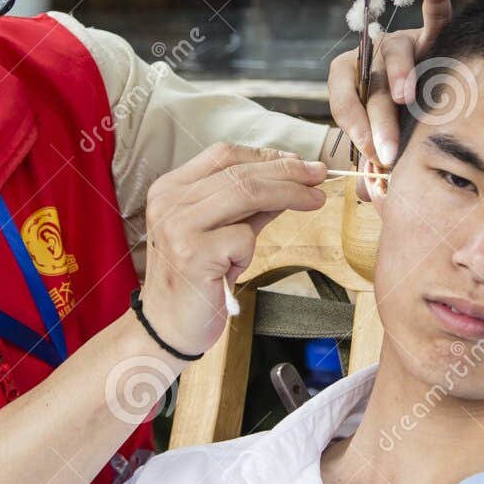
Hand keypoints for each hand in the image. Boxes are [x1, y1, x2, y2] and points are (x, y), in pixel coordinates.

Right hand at [139, 143, 327, 355]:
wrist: (165, 329)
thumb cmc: (194, 282)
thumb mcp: (219, 234)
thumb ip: (248, 207)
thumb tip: (290, 181)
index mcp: (170, 189)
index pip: (224, 155)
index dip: (266, 156)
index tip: (298, 164)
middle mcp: (169, 201)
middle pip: (240, 172)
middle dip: (288, 172)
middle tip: (318, 176)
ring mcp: (178, 225)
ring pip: (247, 193)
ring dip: (288, 194)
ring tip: (314, 200)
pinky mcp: (193, 253)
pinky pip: (243, 237)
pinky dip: (250, 250)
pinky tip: (233, 268)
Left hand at [326, 0, 450, 199]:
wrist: (423, 106)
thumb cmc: (398, 129)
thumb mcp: (381, 146)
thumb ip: (373, 164)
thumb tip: (365, 193)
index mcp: (351, 80)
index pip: (342, 94)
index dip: (352, 122)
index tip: (367, 150)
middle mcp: (373, 58)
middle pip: (371, 83)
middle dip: (378, 119)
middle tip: (386, 150)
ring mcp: (402, 44)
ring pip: (397, 51)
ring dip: (400, 73)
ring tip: (406, 97)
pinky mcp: (433, 38)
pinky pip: (436, 16)